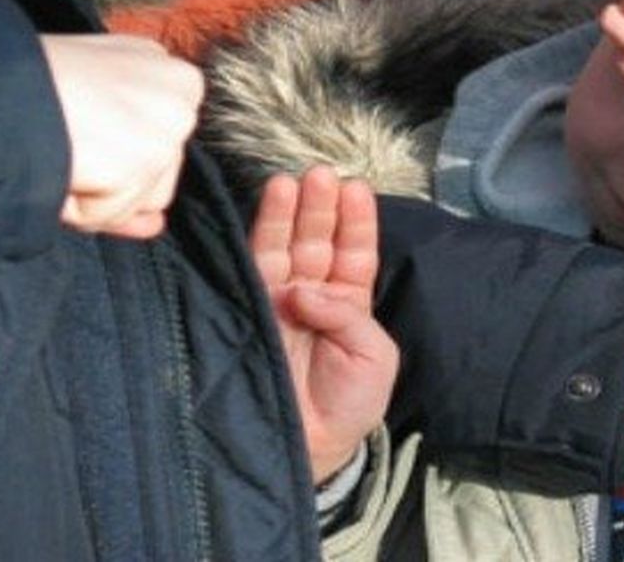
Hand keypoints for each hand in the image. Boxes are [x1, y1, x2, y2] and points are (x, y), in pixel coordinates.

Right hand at [41, 34, 203, 237]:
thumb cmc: (23, 86)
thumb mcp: (86, 112)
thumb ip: (129, 167)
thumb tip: (155, 226)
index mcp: (163, 66)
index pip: (161, 143)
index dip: (120, 161)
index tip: (83, 139)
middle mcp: (179, 91)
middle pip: (157, 178)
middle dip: (112, 184)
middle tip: (68, 146)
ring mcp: (168, 126)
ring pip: (136, 202)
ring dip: (93, 197)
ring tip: (60, 150)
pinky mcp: (146, 159)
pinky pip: (108, 213)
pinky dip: (75, 206)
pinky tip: (58, 163)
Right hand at [250, 167, 398, 482]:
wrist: (309, 450)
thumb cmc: (350, 407)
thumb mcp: (374, 356)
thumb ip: (346, 315)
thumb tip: (302, 290)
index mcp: (351, 304)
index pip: (354, 252)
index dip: (356, 220)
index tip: (356, 188)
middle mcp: (313, 297)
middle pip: (317, 241)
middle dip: (320, 207)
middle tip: (322, 174)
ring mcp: (279, 304)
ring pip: (284, 249)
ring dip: (288, 214)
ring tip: (292, 181)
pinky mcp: (249, 313)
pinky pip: (252, 271)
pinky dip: (258, 240)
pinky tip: (265, 210)